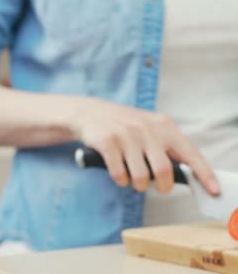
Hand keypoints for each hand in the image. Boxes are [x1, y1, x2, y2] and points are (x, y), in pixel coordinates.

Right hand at [71, 97, 218, 194]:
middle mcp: (146, 128)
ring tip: (134, 181)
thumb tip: (189, 174)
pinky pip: (119, 174)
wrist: (89, 112)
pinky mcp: (107, 142)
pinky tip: (119, 175)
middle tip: (158, 187)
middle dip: (162, 186)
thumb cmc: (124, 126)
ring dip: (138, 186)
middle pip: (163, 170)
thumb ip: (167, 146)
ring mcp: (126, 135)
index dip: (204, 174)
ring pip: (140, 176)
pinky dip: (120, 181)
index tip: (214, 190)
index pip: (190, 153)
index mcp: (164, 125)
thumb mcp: (150, 128)